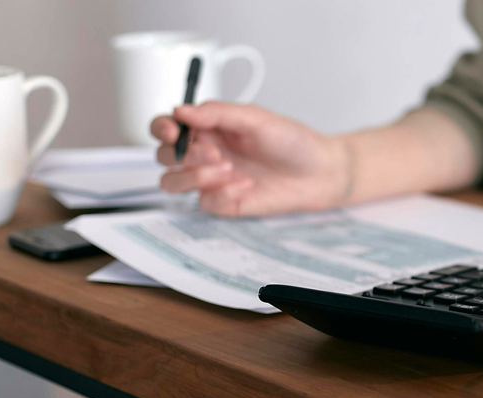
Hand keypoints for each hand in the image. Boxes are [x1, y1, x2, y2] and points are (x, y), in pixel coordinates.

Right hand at [151, 101, 350, 215]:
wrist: (320, 172)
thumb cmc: (292, 141)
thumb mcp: (256, 119)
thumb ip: (217, 113)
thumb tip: (181, 110)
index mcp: (208, 128)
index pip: (166, 127)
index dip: (161, 128)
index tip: (173, 130)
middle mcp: (205, 153)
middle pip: (163, 155)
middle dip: (182, 154)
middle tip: (215, 152)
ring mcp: (211, 179)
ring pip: (172, 182)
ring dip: (193, 176)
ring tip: (227, 168)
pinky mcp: (224, 202)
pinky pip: (204, 202)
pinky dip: (223, 193)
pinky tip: (247, 185)